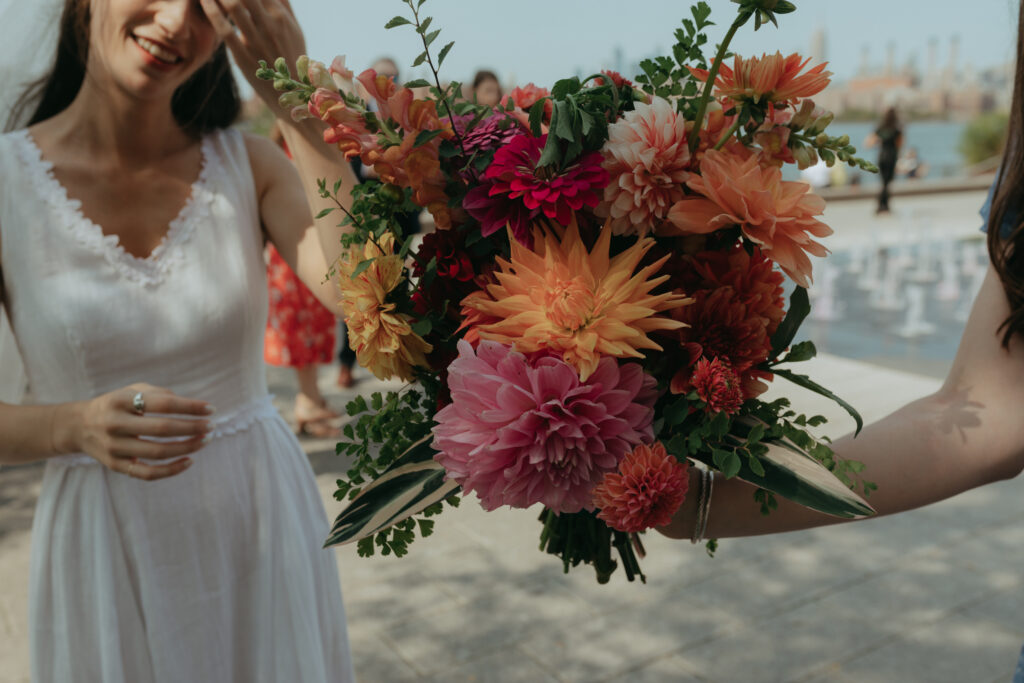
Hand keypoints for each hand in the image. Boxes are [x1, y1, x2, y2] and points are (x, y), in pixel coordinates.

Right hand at [70, 383, 212, 480]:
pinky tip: (189, 461)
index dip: (190, 406)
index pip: (163, 403)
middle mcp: (114, 423)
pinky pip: (148, 473)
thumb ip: (159, 394)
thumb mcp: (132, 391)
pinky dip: (171, 470)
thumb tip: (192, 406)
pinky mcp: (115, 465)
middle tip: (211, 426)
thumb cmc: (116, 405)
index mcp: (120, 400)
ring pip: (158, 452)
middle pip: (162, 429)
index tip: (211, 409)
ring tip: (205, 441)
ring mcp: (114, 447)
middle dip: (192, 428)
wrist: (78, 426)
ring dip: (187, 447)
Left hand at [200, 0, 305, 110]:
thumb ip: (284, 6)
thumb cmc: (292, 59)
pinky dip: (211, 10)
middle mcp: (270, 25)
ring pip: (233, 5)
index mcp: (282, 16)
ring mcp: (256, 40)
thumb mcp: (295, 31)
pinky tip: (204, 0)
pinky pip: (224, 28)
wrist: (292, 95)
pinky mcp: (243, 55)